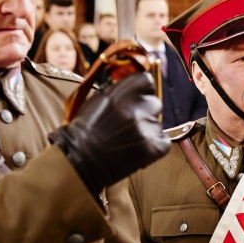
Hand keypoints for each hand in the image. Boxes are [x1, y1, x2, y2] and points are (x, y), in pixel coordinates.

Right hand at [51, 72, 169, 194]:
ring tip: (129, 141)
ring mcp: (147, 128)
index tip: (138, 99)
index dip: (142, 91)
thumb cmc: (84, 131)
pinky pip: (163, 141)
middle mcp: (137, 107)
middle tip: (131, 124)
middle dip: (145, 112)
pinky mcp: (155, 147)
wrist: (80, 161)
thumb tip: (133, 90)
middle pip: (154, 103)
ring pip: (157, 124)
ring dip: (147, 130)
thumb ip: (118, 92)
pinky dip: (154, 146)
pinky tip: (137, 149)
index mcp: (122, 92)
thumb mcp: (98, 101)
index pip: (147, 81)